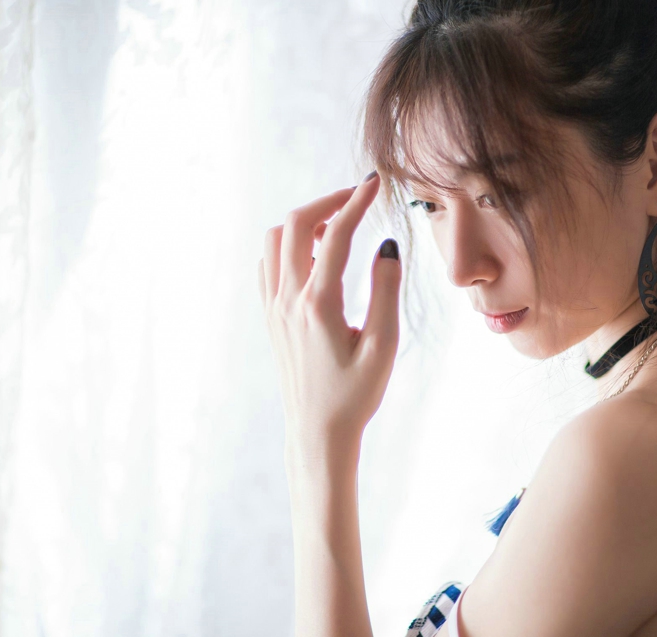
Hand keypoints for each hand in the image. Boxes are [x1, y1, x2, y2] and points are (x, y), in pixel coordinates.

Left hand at [258, 172, 400, 465]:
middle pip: (294, 224)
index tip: (375, 184)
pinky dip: (289, 245)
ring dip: (304, 223)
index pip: (337, 234)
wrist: (317, 431)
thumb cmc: (355, 394)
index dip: (357, 202)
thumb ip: (386, 291)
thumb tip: (387, 245)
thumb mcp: (383, 345)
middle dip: (326, 202)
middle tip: (356, 197)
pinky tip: (316, 256)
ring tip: (338, 228)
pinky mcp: (270, 317)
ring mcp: (274, 307)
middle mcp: (288, 299)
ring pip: (275, 240)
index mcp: (318, 304)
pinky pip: (269, 263)